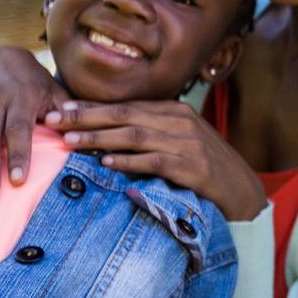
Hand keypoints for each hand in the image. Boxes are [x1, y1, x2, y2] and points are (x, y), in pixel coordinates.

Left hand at [46, 100, 266, 221]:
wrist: (244, 192)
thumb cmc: (205, 168)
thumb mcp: (180, 143)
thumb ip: (151, 134)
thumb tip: (106, 134)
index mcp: (175, 112)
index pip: (125, 105)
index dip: (90, 107)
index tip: (59, 109)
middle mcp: (181, 122)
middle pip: (125, 115)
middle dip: (86, 117)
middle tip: (54, 120)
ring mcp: (189, 144)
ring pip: (135, 135)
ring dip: (100, 138)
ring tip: (71, 142)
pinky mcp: (194, 168)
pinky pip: (155, 161)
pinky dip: (129, 161)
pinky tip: (107, 162)